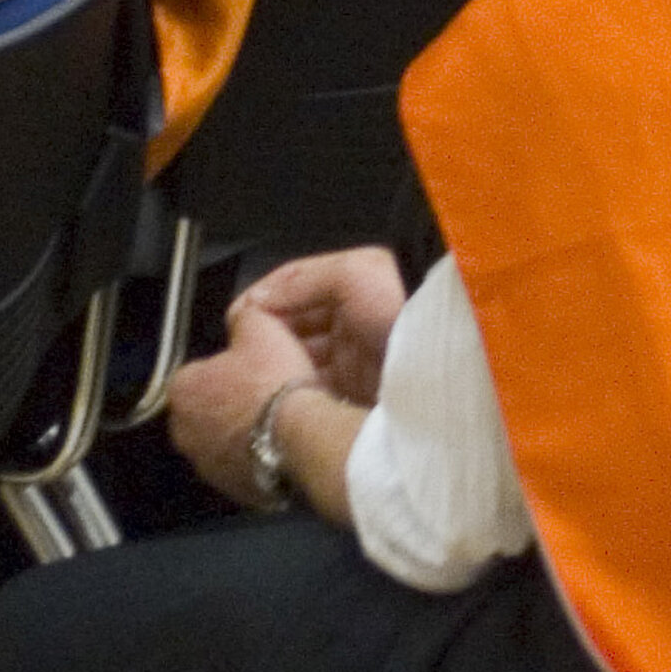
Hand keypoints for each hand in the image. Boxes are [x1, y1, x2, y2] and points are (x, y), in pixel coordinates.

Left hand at [169, 297, 309, 503]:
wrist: (299, 437)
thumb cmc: (273, 381)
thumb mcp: (261, 327)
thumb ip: (243, 317)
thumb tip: (240, 316)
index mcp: (182, 391)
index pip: (195, 371)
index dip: (223, 365)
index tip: (246, 364)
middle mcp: (183, 433)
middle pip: (205, 408)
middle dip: (227, 400)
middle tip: (261, 387)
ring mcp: (206, 467)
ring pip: (221, 439)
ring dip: (240, 429)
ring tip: (274, 414)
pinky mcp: (230, 490)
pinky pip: (239, 464)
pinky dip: (253, 454)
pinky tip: (278, 440)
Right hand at [235, 247, 405, 400]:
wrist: (433, 367)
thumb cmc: (398, 311)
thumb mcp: (354, 275)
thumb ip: (304, 279)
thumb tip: (259, 298)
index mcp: (349, 286)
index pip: (295, 287)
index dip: (265, 299)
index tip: (237, 319)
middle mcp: (348, 319)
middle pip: (294, 326)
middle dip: (268, 337)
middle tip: (243, 352)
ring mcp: (349, 357)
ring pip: (299, 360)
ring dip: (279, 367)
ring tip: (258, 375)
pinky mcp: (351, 391)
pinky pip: (312, 390)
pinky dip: (295, 393)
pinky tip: (281, 396)